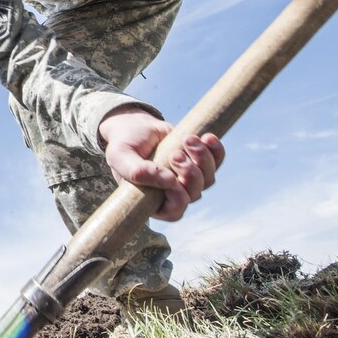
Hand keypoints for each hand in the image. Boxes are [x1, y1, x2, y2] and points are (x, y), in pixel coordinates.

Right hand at [97, 106, 224, 220]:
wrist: (134, 125)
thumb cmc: (124, 145)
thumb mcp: (120, 157)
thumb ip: (137, 172)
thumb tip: (169, 181)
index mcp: (153, 200)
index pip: (174, 211)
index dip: (178, 198)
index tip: (170, 176)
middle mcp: (173, 193)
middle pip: (195, 194)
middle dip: (189, 173)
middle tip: (175, 154)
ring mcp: (188, 178)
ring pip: (209, 179)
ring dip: (202, 158)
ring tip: (186, 139)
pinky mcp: (199, 161)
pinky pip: (217, 160)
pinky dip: (216, 150)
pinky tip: (206, 137)